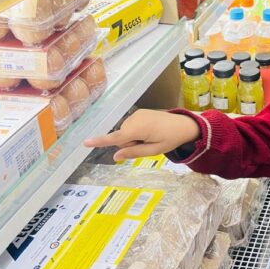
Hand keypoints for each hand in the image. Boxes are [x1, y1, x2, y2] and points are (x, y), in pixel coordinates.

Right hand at [83, 109, 200, 160]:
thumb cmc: (171, 139)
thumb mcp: (154, 150)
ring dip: (134, 138)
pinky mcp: (139, 112)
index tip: (85, 143)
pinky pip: (130, 126)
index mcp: (137, 129)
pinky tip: (151, 130)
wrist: (184, 124)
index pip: (115, 138)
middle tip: (149, 143)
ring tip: (152, 136)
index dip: (99, 141)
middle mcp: (133, 119)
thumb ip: (133, 153)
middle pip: (121, 138)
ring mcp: (136, 114)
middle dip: (130, 144)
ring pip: (125, 133)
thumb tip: (115, 156)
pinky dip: (137, 131)